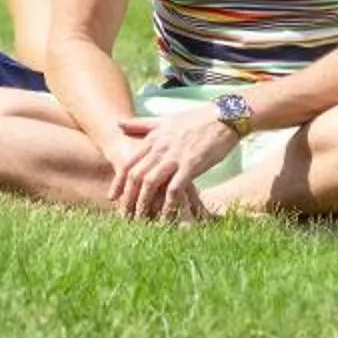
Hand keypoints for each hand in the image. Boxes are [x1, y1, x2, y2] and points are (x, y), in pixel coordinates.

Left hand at [110, 109, 236, 222]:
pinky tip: (165, 217)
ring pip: (150, 183)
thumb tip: (117, 123)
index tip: (112, 198)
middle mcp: (160, 148)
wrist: (224, 117)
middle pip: (136, 176)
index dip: (119, 182)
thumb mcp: (164, 120)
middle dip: (128, 198)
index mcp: (153, 139)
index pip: (129, 163)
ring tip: (140, 220)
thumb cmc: (196, 119)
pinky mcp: (191, 166)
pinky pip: (174, 189)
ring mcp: (174, 157)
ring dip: (143, 204)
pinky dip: (168, 205)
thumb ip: (141, 125)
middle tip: (124, 216)